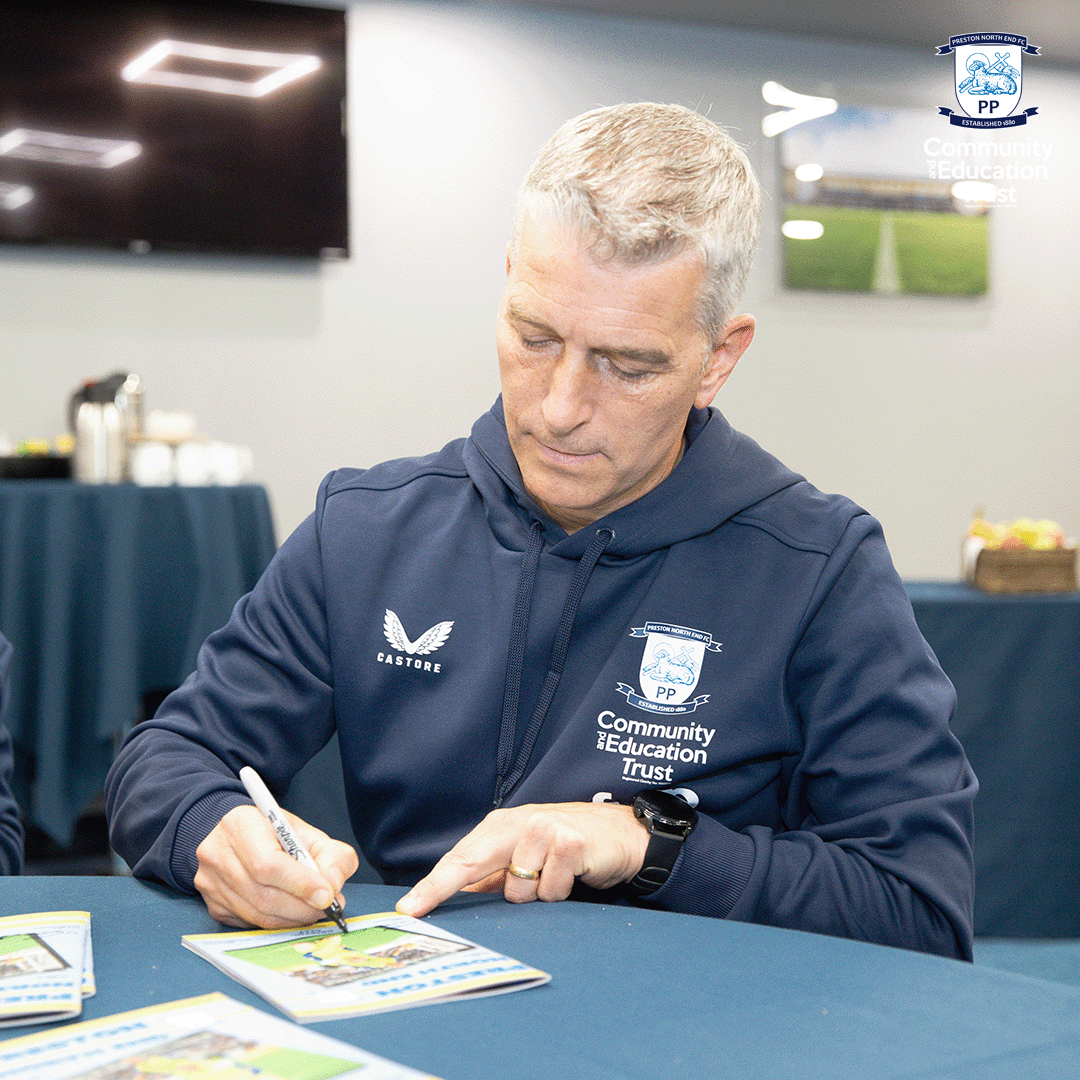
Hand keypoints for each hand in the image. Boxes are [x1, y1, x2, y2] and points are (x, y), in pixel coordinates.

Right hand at [194, 804, 358, 928]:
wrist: (234, 835)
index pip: (268, 864)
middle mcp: (218, 855)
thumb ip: (329, 854)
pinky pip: (249, 924)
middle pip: (264, 895)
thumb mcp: (305, 831)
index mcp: (241, 826)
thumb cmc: (271, 832)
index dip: (300, 884)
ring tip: (314, 910)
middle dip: (302, 907)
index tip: (327, 895)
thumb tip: (332, 888)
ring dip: (292, 919)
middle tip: (327, 907)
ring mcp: (211, 883)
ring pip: (258, 915)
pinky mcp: (213, 906)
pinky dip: (276, 923)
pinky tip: (291, 913)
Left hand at [396, 802, 647, 917]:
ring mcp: (542, 829)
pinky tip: (572, 874)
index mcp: (500, 827)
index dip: (432, 885)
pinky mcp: (568, 841)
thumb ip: (493, 877)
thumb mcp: (526, 858)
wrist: (619, 834)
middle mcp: (516, 823)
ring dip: (535, 896)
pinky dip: (560, 892)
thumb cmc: (567, 847)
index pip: (460, 859)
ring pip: (518, 890)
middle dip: (440, 888)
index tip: (407, 907)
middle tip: (415, 911)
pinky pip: (550, 891)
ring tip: (553, 879)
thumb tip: (454, 898)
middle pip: (471, 862)